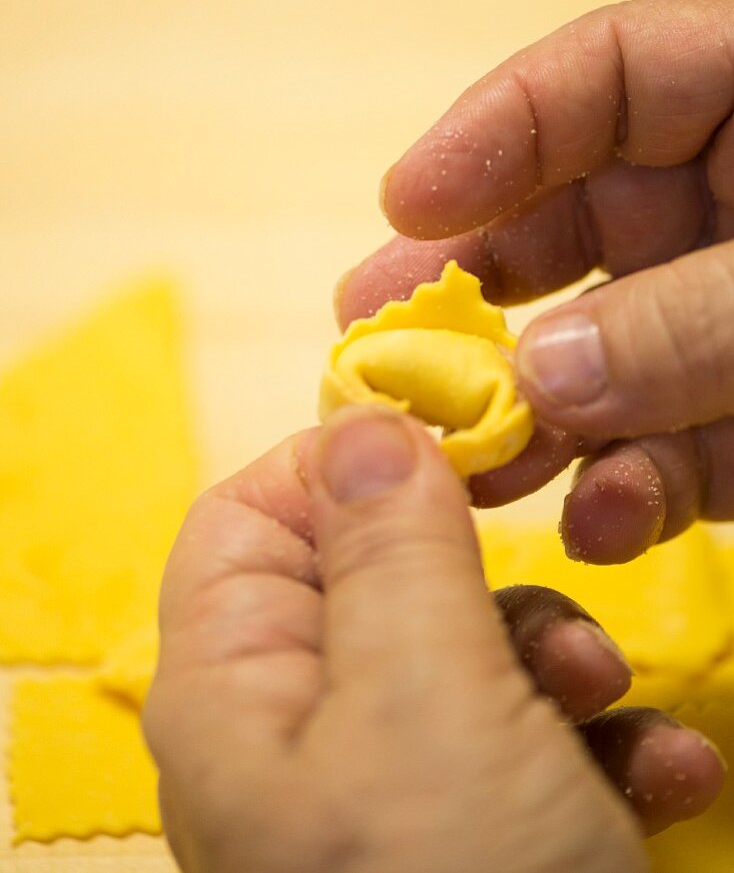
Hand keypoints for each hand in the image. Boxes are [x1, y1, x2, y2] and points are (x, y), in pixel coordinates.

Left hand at [143, 408, 722, 872]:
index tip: (455, 445)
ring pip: (469, 652)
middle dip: (485, 581)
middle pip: (380, 576)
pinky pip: (523, 743)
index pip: (254, 512)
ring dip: (561, 661)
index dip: (346, 463)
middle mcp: (298, 732)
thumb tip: (364, 418)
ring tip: (612, 707)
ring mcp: (388, 789)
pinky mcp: (470, 837)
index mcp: (237, 687)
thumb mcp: (423, 699)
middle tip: (553, 615)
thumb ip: (389, 546)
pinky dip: (597, 745)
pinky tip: (663, 775)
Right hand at [337, 0, 733, 563]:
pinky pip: (671, 447)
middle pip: (570, 227)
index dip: (493, 129)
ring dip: (535, 416)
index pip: (601, 75)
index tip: (407, 201)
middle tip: (369, 337)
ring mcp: (726, 317)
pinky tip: (604, 520)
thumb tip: (542, 373)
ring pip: (602, 355)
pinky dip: (634, 488)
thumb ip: (692, 318)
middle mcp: (725, 205)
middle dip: (474, 293)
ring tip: (462, 462)